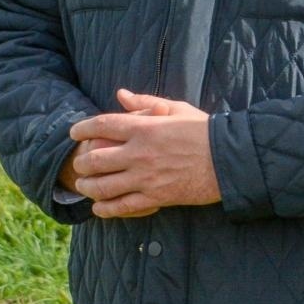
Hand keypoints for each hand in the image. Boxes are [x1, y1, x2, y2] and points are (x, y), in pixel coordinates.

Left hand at [68, 89, 221, 217]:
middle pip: (95, 160)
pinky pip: (122, 206)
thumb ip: (147, 102)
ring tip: (84, 186)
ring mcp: (145, 178)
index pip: (102, 125)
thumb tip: (122, 94)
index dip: (83, 128)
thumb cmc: (205, 131)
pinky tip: (99, 208)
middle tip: (80, 164)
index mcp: (145, 128)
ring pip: (103, 187)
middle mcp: (140, 153)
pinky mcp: (155, 197)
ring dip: (88, 187)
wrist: (228, 159)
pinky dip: (105, 209)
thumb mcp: (178, 109)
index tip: (75, 132)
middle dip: (82, 163)